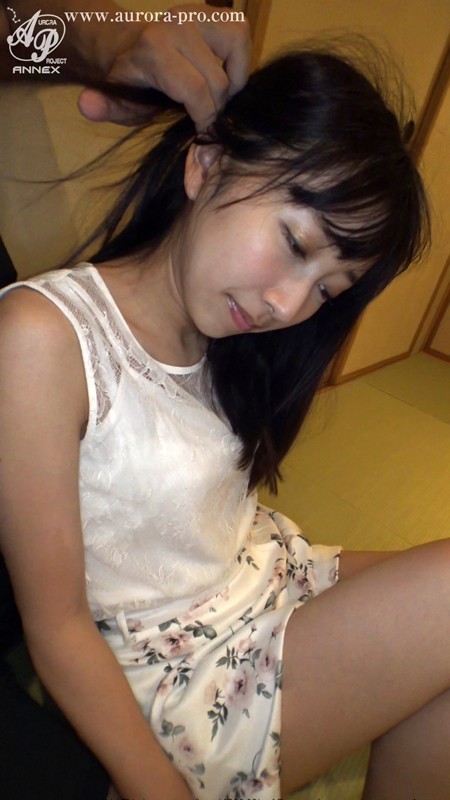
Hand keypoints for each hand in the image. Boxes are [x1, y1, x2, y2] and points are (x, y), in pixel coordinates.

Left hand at [78, 4, 250, 129]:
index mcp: (154, 48)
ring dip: (230, 85)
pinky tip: (222, 75)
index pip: (196, 90)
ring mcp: (199, 14)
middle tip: (203, 116)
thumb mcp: (116, 100)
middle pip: (219, 82)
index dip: (205, 118)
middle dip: (216, 107)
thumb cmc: (131, 82)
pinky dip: (239, 63)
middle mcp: (178, 25)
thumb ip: (106, 107)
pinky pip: (241, 39)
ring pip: (236, 60)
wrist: (130, 46)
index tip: (201, 131)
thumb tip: (87, 105)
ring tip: (212, 95)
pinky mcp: (218, 12)